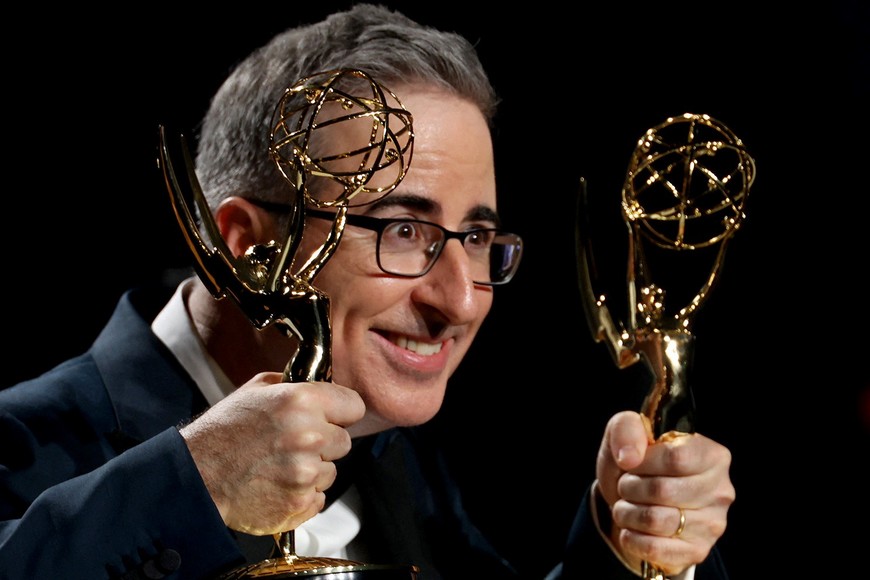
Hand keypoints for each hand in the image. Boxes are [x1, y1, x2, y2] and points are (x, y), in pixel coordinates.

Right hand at [179, 371, 364, 534]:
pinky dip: (302, 494)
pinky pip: (318, 497)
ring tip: (279, 465)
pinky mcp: (300, 503)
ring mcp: (306, 473)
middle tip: (293, 444)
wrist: (196, 476)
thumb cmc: (223, 431)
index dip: (341, 412)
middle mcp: (309, 436)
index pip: (355, 406)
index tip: (331, 417)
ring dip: (312, 470)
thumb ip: (294, 384)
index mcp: (302, 401)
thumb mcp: (256, 390)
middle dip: (324, 442)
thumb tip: (320, 383)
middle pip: (344, 441)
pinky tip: (277, 484)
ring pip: (331, 471)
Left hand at [595, 410, 734, 575]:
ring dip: (626, 513)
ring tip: (625, 505)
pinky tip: (630, 528)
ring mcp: (712, 524)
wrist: (635, 501)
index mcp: (712, 455)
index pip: (675, 458)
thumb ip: (626, 429)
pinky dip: (631, 538)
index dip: (643, 462)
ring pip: (655, 520)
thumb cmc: (637, 463)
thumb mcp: (627, 431)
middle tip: (625, 485)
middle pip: (662, 490)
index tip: (630, 463)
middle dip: (629, 487)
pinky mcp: (697, 551)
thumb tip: (629, 457)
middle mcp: (720, 491)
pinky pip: (655, 549)